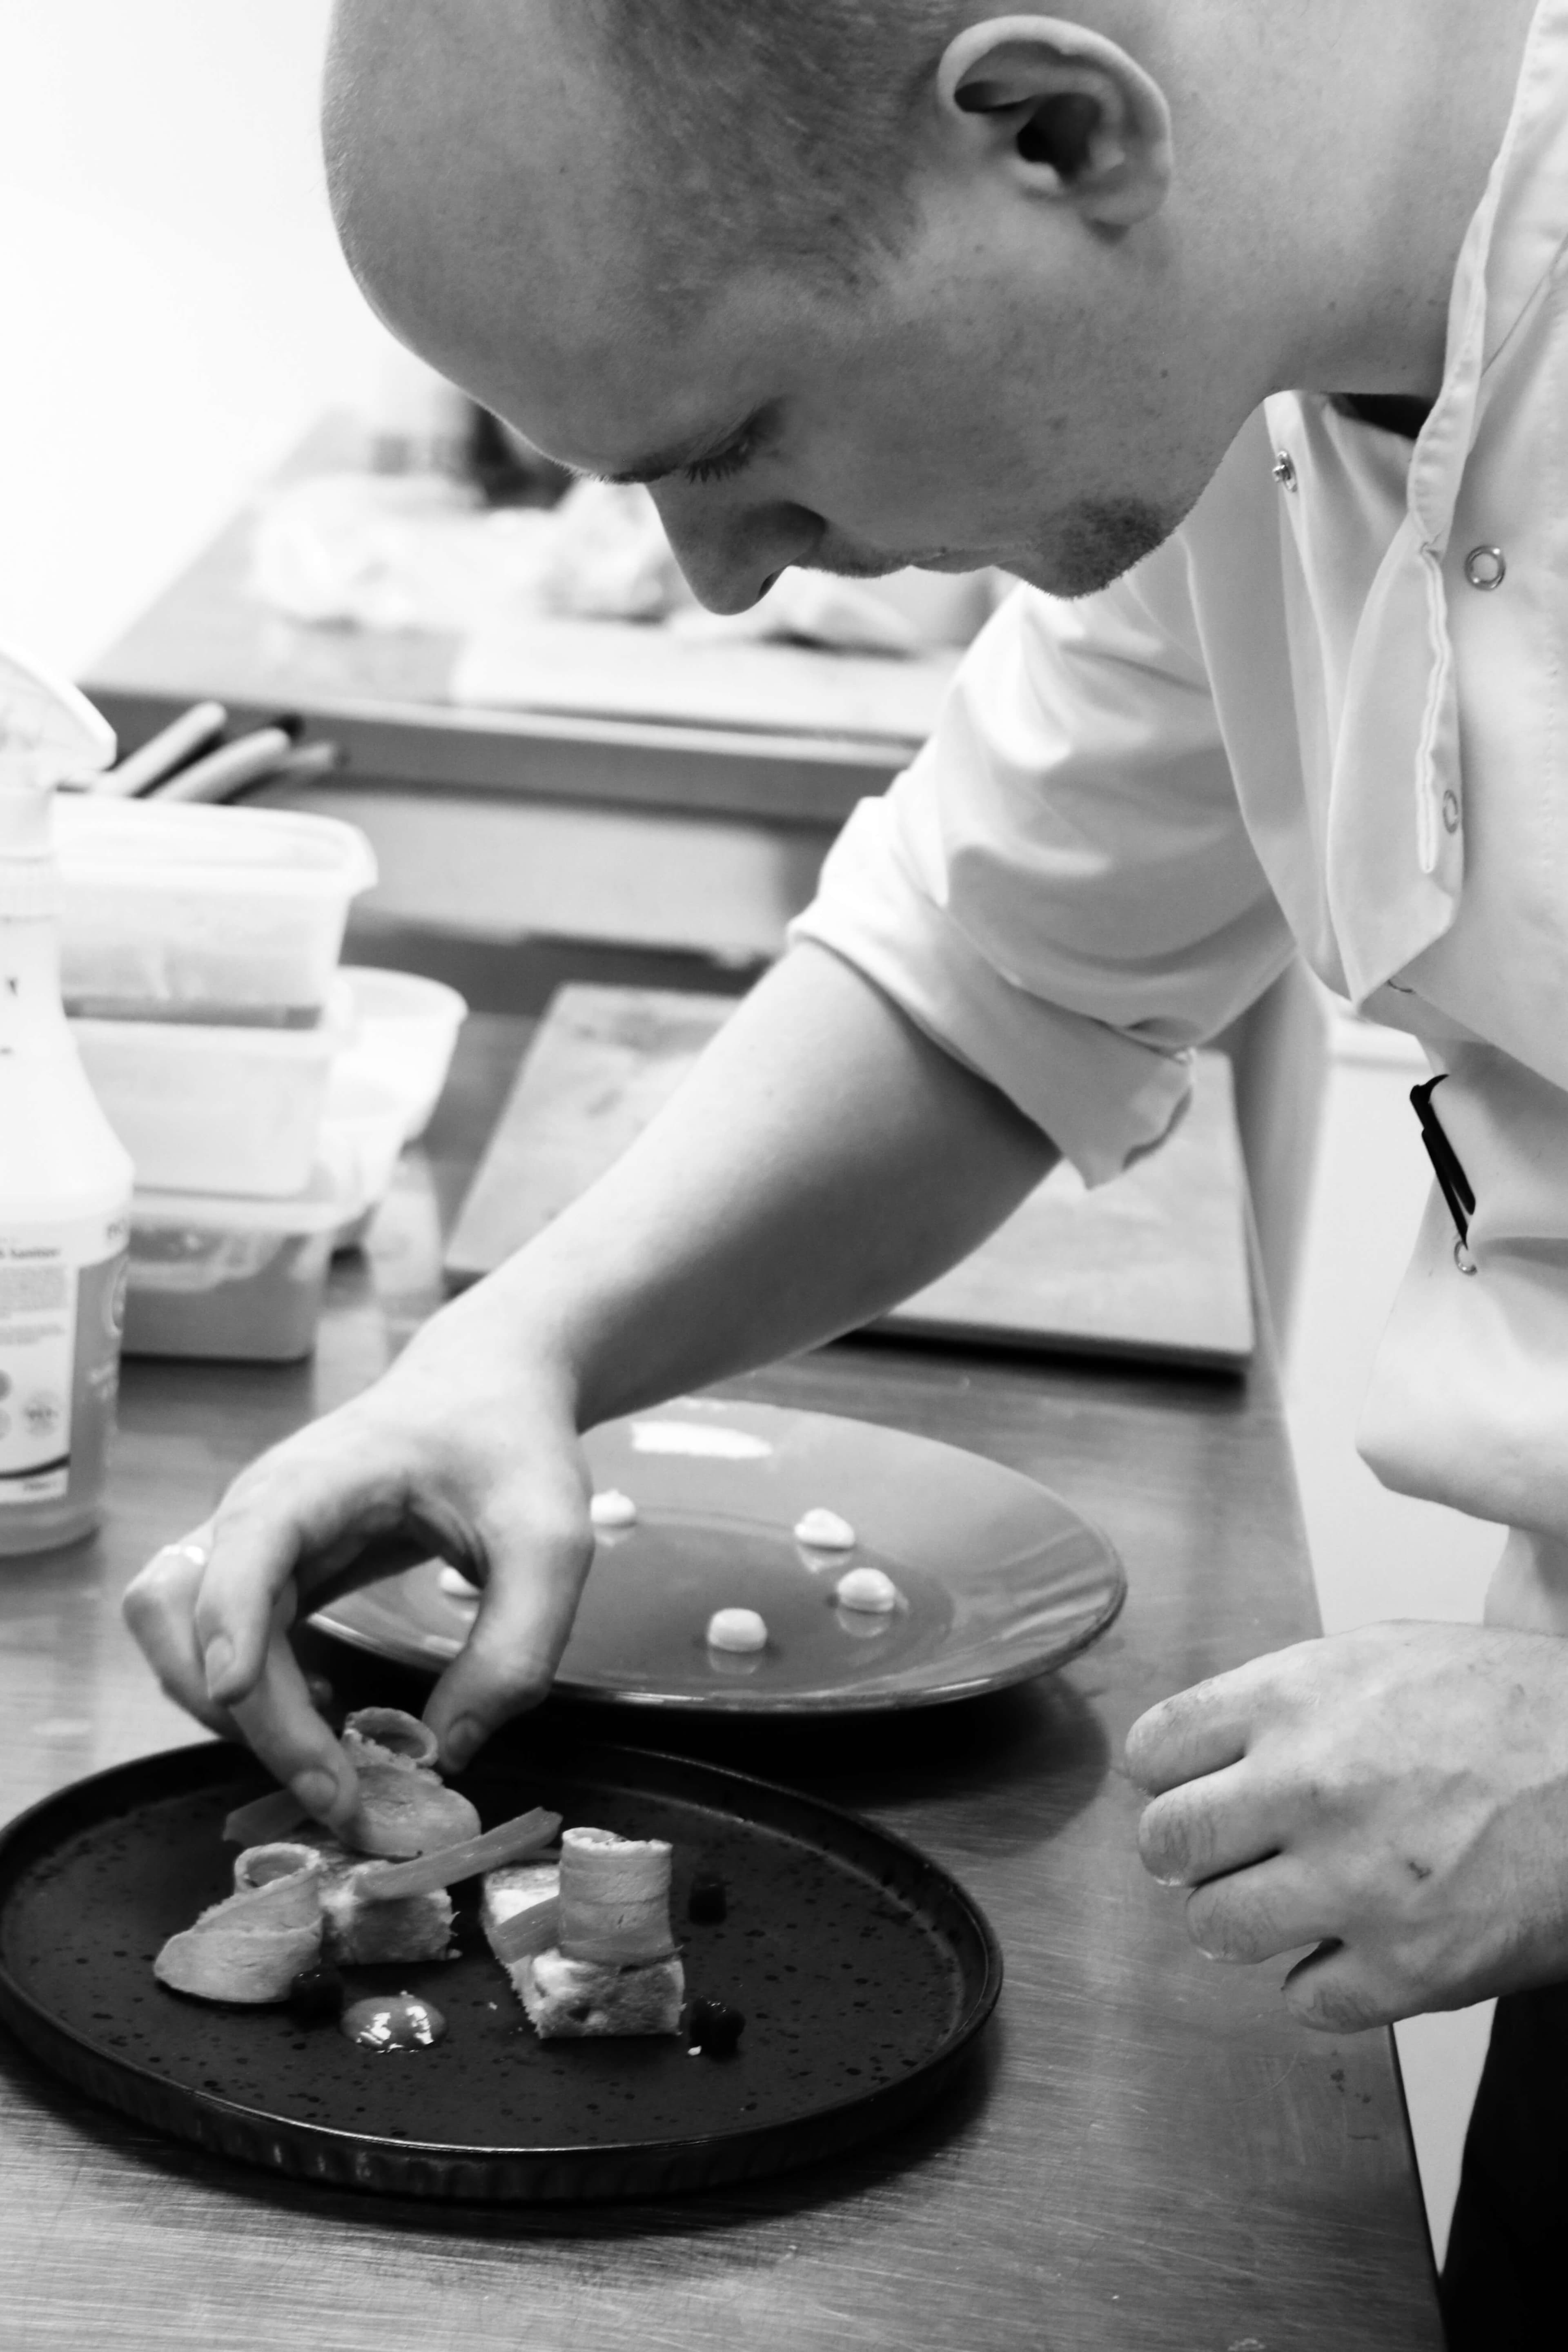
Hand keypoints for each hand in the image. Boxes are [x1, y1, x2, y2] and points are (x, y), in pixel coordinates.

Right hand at [122, 1283, 595, 1833]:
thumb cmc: (512, 1448)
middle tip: (335, 1791)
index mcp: (316, 1481)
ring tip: (324, 1756)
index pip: (244, 1549)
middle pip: (187, 1615)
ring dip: (229, 1711)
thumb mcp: (549, 1540)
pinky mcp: (261, 1569)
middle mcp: (258, 1508)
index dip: (229, 1624)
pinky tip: (322, 1704)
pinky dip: (245, 1693)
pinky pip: (212, 1640)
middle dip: (246, 1713)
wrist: (487, 1387)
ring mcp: (249, 1539)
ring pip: (175, 1635)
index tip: (240, 1694)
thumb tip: (445, 1753)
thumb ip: (516, 1648)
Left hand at [1125, 1621, 1567, 2029]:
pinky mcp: (1407, 1966)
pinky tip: (1358, 1948)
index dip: (1169, 1777)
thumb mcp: (1386, 1656)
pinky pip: (1304, 2000)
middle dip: (1188, 1854)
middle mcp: (1308, 1786)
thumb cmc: (1518, 1709)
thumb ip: (1289, 1701)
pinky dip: (1324, 1983)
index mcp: (1295, 1700)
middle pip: (1166, 1843)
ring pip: (1215, 1927)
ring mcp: (1354, 1881)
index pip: (1156, 1750)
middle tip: (1225, 1856)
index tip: (1191, 1789)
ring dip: (1243, 1920)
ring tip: (1290, 1904)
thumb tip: (1213, 1751)